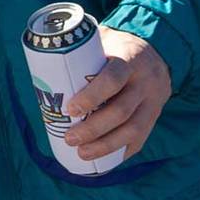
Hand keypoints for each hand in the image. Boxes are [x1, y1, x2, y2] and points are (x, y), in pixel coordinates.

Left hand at [63, 26, 171, 162]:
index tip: (71, 109)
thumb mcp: (102, 39)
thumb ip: (79, 48)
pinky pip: (142, 138)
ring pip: (133, 129)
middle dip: (93, 129)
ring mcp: (154, 101)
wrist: (158, 51)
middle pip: (121, 111)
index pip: (112, 79)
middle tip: (69, 138)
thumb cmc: (116, 47)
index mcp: (129, 58)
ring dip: (106, 146)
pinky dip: (123, 151)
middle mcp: (146, 82)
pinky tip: (106, 160)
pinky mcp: (156, 115)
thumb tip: (41, 65)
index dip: (91, 96)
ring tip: (82, 153)